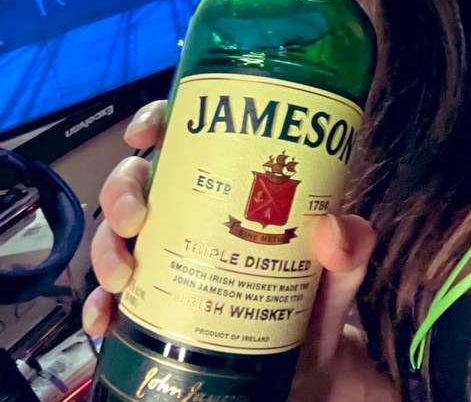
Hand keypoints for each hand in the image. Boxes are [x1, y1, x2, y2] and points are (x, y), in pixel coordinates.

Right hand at [83, 102, 398, 401]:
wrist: (308, 371)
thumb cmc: (316, 302)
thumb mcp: (340, 270)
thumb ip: (350, 248)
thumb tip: (332, 231)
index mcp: (229, 185)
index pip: (185, 138)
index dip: (156, 122)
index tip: (144, 133)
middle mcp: (189, 216)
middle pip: (137, 181)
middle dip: (122, 191)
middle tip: (134, 219)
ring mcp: (166, 260)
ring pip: (115, 235)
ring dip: (106, 249)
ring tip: (123, 276)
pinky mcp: (152, 309)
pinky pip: (110, 302)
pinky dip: (97, 307)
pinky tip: (104, 318)